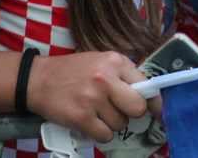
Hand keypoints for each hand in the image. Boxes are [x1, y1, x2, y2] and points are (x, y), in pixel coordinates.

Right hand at [27, 51, 151, 143]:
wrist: (39, 79)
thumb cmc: (74, 71)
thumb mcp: (101, 62)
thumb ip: (124, 75)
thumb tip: (149, 97)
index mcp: (115, 61)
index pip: (147, 86)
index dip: (154, 102)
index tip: (158, 111)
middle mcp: (106, 78)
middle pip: (138, 108)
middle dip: (131, 113)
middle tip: (120, 110)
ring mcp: (93, 98)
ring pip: (121, 124)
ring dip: (113, 123)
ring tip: (97, 112)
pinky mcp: (80, 117)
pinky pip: (105, 135)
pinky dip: (101, 133)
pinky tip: (91, 122)